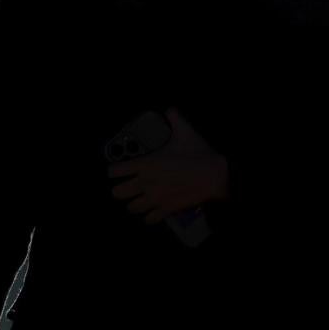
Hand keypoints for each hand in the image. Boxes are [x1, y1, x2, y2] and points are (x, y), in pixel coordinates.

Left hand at [108, 108, 227, 223]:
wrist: (215, 177)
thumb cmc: (199, 156)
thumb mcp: (185, 132)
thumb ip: (174, 119)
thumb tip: (171, 110)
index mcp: (146, 164)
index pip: (115, 171)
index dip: (113, 170)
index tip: (115, 170)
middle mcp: (146, 183)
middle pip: (117, 193)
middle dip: (119, 189)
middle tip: (125, 185)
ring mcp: (155, 198)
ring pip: (131, 208)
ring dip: (133, 203)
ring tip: (137, 199)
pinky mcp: (166, 210)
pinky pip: (149, 219)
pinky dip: (149, 216)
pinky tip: (152, 211)